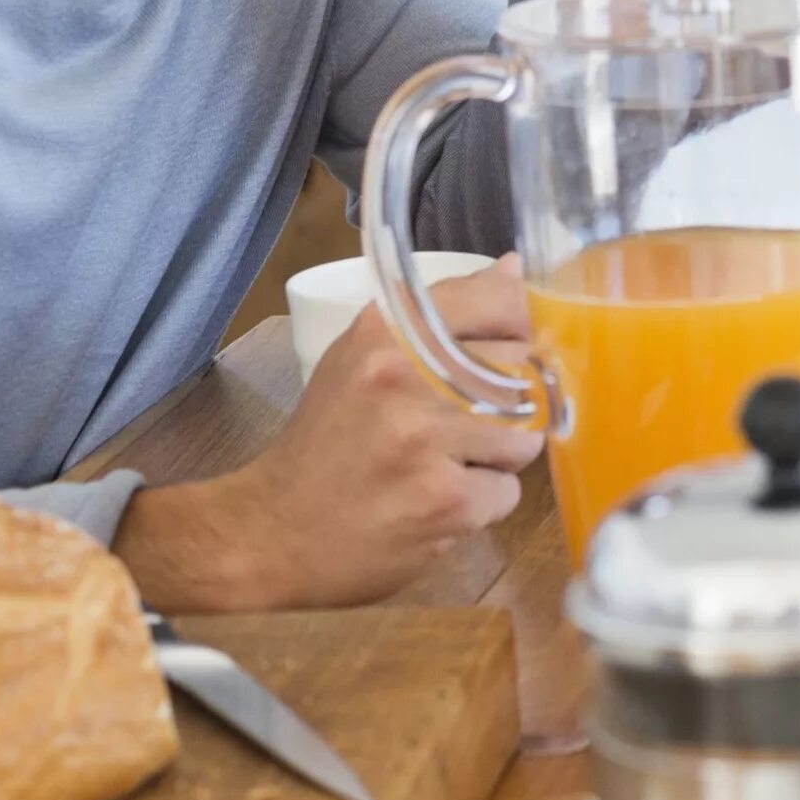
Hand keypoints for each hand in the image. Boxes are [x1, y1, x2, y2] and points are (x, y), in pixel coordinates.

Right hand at [116, 260, 543, 611]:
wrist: (272, 530)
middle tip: (478, 419)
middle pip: (524, 367)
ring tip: (455, 462)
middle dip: (516, 396)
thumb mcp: (365, 356)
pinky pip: (508, 491)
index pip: (498, 300)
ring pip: (528, 432)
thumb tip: (516, 269)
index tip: (509, 349)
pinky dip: (484, 500)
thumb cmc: (330, 436)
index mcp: (388, 331)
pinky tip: (440, 501)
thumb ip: (442, 311)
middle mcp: (407, 376)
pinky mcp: (446, 501)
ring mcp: (428, 440)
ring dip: (503, 452)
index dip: (520, 327)